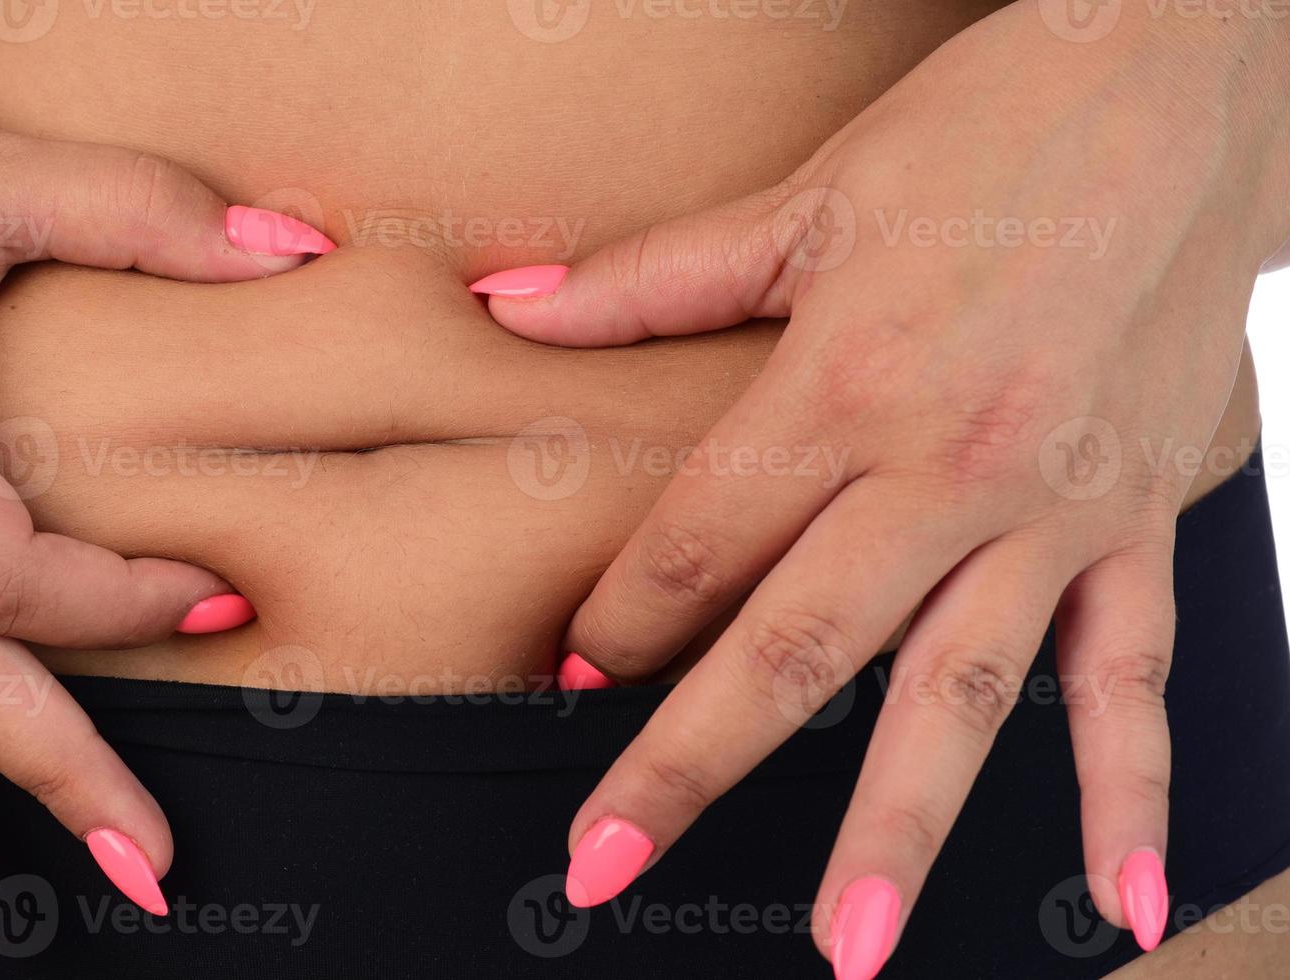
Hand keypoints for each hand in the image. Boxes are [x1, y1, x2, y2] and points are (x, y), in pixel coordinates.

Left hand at [475, 4, 1288, 974]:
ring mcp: (1051, 509)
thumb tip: (511, 305)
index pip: (699, 542)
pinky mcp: (1141, 519)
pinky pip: (1136, 675)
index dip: (619, 614)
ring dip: (895, 828)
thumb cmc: (989, 127)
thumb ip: (653, 277)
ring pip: (958, 696)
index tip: (569, 672)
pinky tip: (1119, 898)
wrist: (1184, 80)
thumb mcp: (807, 197)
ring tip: (843, 945)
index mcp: (843, 384)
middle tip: (605, 865)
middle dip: (690, 765)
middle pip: (795, 647)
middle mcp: (944, 466)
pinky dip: (1130, 791)